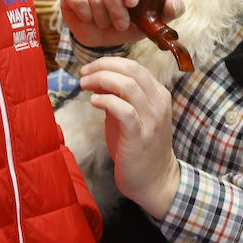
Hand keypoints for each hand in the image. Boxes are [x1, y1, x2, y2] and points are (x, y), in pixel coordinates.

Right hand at [59, 0, 183, 48]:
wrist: (105, 37)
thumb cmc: (130, 22)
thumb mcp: (152, 19)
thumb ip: (168, 10)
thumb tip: (175, 5)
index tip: (132, 4)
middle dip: (115, 7)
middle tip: (121, 25)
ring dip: (101, 13)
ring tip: (107, 23)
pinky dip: (84, 11)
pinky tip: (90, 18)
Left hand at [80, 56, 180, 218]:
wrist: (154, 180)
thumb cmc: (139, 147)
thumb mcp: (133, 115)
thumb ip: (119, 97)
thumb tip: (97, 79)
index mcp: (158, 94)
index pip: (134, 66)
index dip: (109, 62)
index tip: (89, 69)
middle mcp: (158, 103)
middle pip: (132, 70)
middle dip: (103, 66)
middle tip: (84, 74)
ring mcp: (151, 119)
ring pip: (128, 85)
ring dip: (101, 80)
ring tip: (84, 85)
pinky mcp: (140, 136)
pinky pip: (124, 110)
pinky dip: (106, 101)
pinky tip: (94, 102)